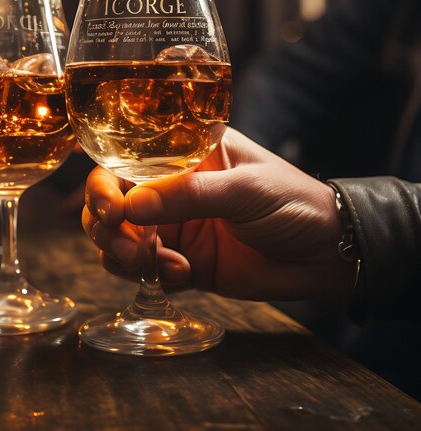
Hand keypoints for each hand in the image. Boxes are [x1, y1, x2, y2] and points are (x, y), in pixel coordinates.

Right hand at [82, 128, 353, 300]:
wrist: (326, 254)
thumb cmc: (292, 201)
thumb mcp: (244, 188)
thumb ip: (188, 194)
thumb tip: (129, 206)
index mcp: (184, 155)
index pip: (127, 160)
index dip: (104, 183)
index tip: (109, 210)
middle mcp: (172, 188)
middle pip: (114, 203)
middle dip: (107, 227)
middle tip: (125, 247)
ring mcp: (176, 227)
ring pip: (122, 240)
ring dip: (123, 255)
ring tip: (150, 265)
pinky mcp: (183, 262)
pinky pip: (147, 271)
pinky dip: (154, 276)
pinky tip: (183, 274)